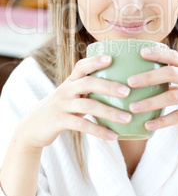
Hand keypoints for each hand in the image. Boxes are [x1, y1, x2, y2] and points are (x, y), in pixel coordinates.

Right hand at [15, 55, 132, 149]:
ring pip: (88, 106)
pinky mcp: (59, 121)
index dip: (95, 61)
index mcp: (70, 81)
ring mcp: (61, 105)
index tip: (111, 58)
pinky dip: (99, 131)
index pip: (82, 66)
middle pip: (88, 83)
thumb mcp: (72, 95)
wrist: (33, 127)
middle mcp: (66, 90)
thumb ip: (89, 89)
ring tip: (127, 118)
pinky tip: (113, 136)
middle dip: (109, 86)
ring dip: (109, 112)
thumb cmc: (62, 108)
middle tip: (127, 91)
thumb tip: (121, 89)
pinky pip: (82, 125)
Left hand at [127, 47, 177, 139]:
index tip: (140, 52)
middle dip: (148, 77)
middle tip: (129, 82)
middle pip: (171, 73)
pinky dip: (163, 121)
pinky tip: (149, 125)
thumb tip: (148, 79)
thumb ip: (177, 80)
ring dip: (150, 102)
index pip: (174, 56)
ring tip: (133, 108)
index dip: (158, 53)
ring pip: (172, 96)